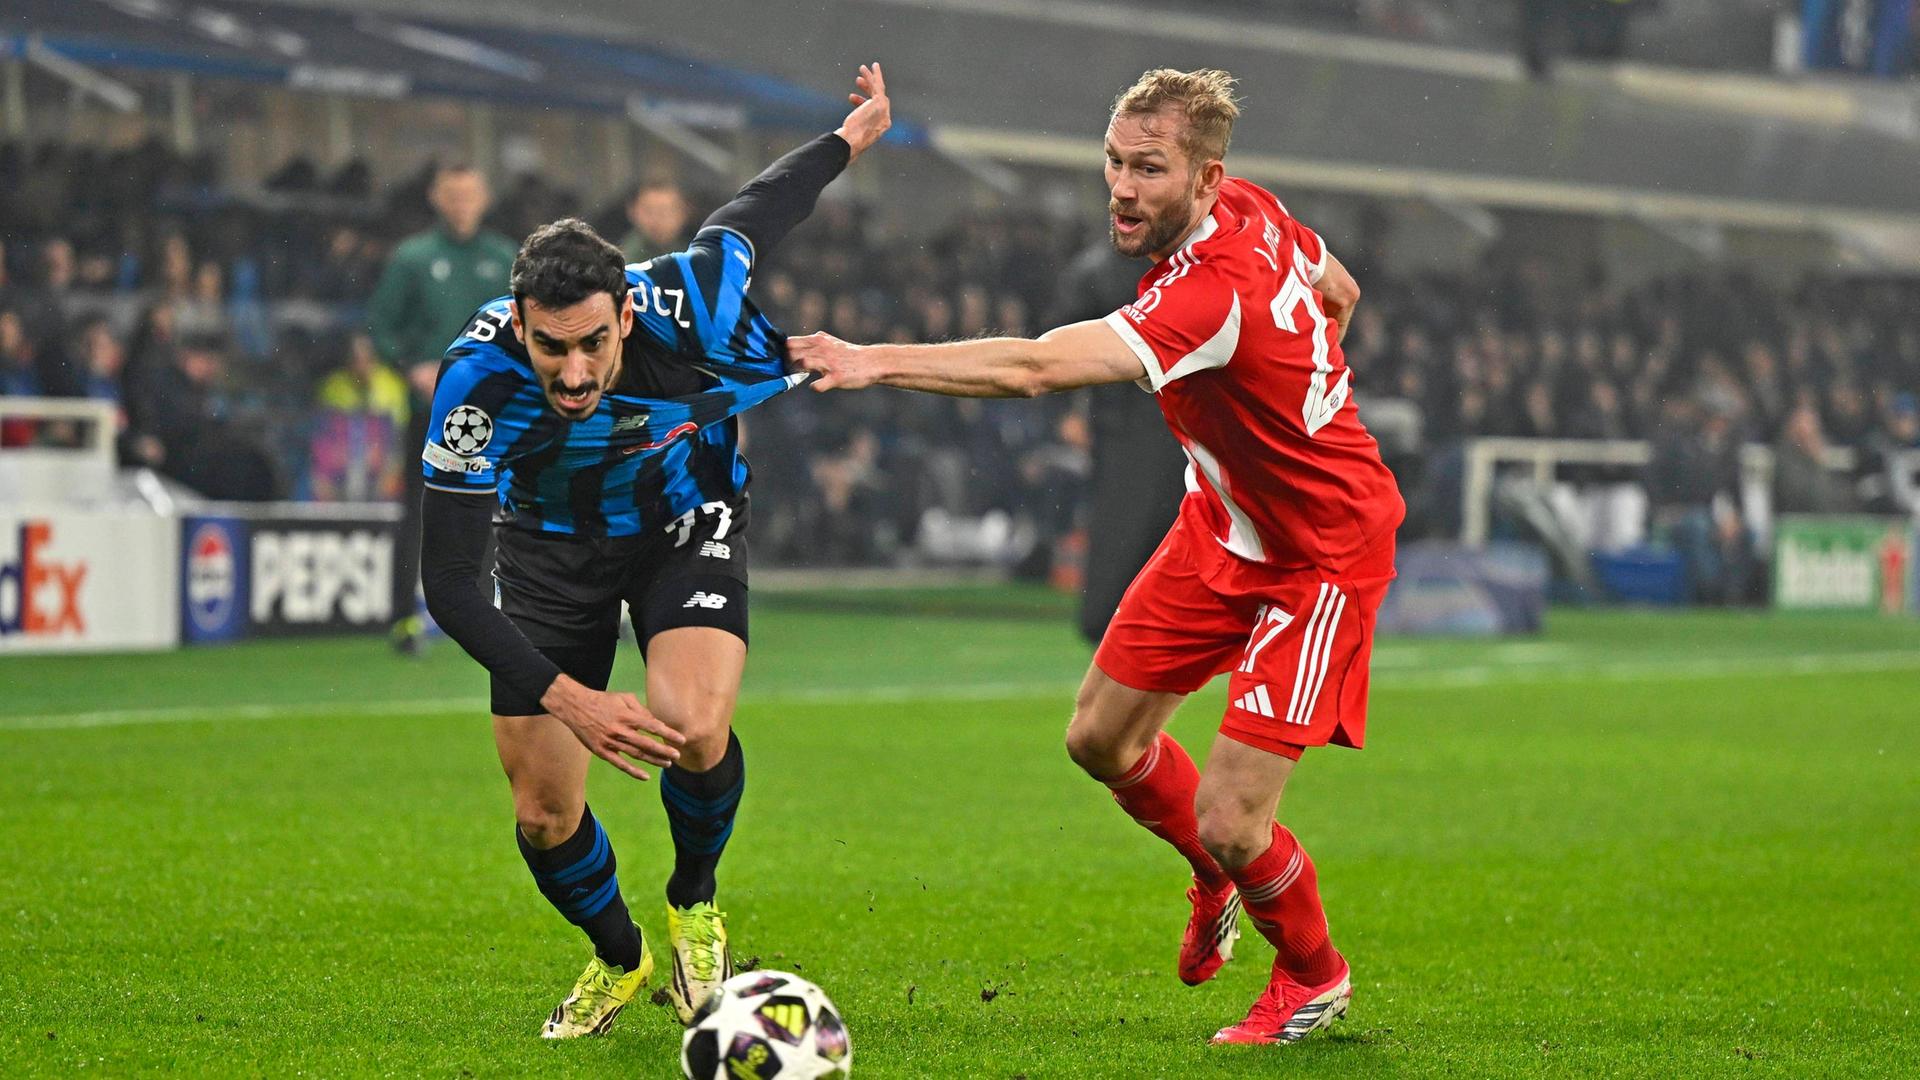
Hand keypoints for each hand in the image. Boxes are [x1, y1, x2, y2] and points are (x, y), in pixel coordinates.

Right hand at [540, 675, 684, 780]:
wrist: (575, 707)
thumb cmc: (602, 700)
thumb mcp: (624, 697)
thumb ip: (641, 709)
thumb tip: (655, 721)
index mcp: (627, 715)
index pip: (653, 726)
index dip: (668, 734)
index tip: (681, 740)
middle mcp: (620, 730)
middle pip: (647, 743)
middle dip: (664, 750)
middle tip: (678, 755)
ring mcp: (610, 742)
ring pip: (636, 755)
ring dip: (654, 760)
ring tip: (668, 764)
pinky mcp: (602, 751)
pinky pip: (620, 764)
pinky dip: (633, 771)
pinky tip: (645, 776)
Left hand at [788, 332, 881, 391]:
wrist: (871, 362)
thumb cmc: (848, 355)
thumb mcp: (829, 343)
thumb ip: (813, 344)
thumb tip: (793, 346)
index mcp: (818, 340)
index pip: (790, 342)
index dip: (784, 353)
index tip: (787, 362)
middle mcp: (822, 349)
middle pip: (792, 352)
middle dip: (788, 364)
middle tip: (793, 372)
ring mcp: (829, 363)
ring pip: (803, 363)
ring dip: (797, 373)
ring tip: (802, 377)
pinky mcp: (837, 377)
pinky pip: (818, 385)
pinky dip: (815, 387)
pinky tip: (817, 386)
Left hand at [835, 62, 890, 161]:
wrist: (852, 141)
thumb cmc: (849, 140)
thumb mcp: (853, 134)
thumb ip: (853, 130)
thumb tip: (843, 133)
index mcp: (880, 127)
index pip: (874, 109)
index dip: (863, 101)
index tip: (851, 97)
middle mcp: (885, 118)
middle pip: (878, 98)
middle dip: (868, 88)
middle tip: (857, 80)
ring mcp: (883, 110)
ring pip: (878, 90)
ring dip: (871, 78)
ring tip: (862, 68)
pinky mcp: (879, 102)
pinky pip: (877, 85)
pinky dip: (874, 75)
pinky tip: (869, 67)